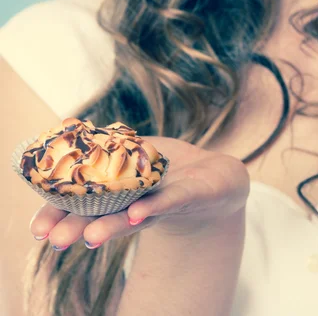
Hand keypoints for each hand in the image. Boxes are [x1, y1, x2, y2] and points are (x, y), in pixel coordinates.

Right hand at [29, 137, 249, 249]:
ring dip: (114, 225)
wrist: (217, 177)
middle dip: (80, 227)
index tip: (37, 229)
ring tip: (90, 236)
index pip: (86, 207)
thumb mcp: (134, 155)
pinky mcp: (192, 195)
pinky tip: (139, 213)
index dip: (62, 217)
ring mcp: (164, 202)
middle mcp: (139, 204)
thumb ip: (106, 151)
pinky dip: (157, 206)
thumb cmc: (170, 168)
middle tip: (55, 240)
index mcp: (121, 195)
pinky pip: (173, 200)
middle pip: (107, 217)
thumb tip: (68, 139)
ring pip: (137, 215)